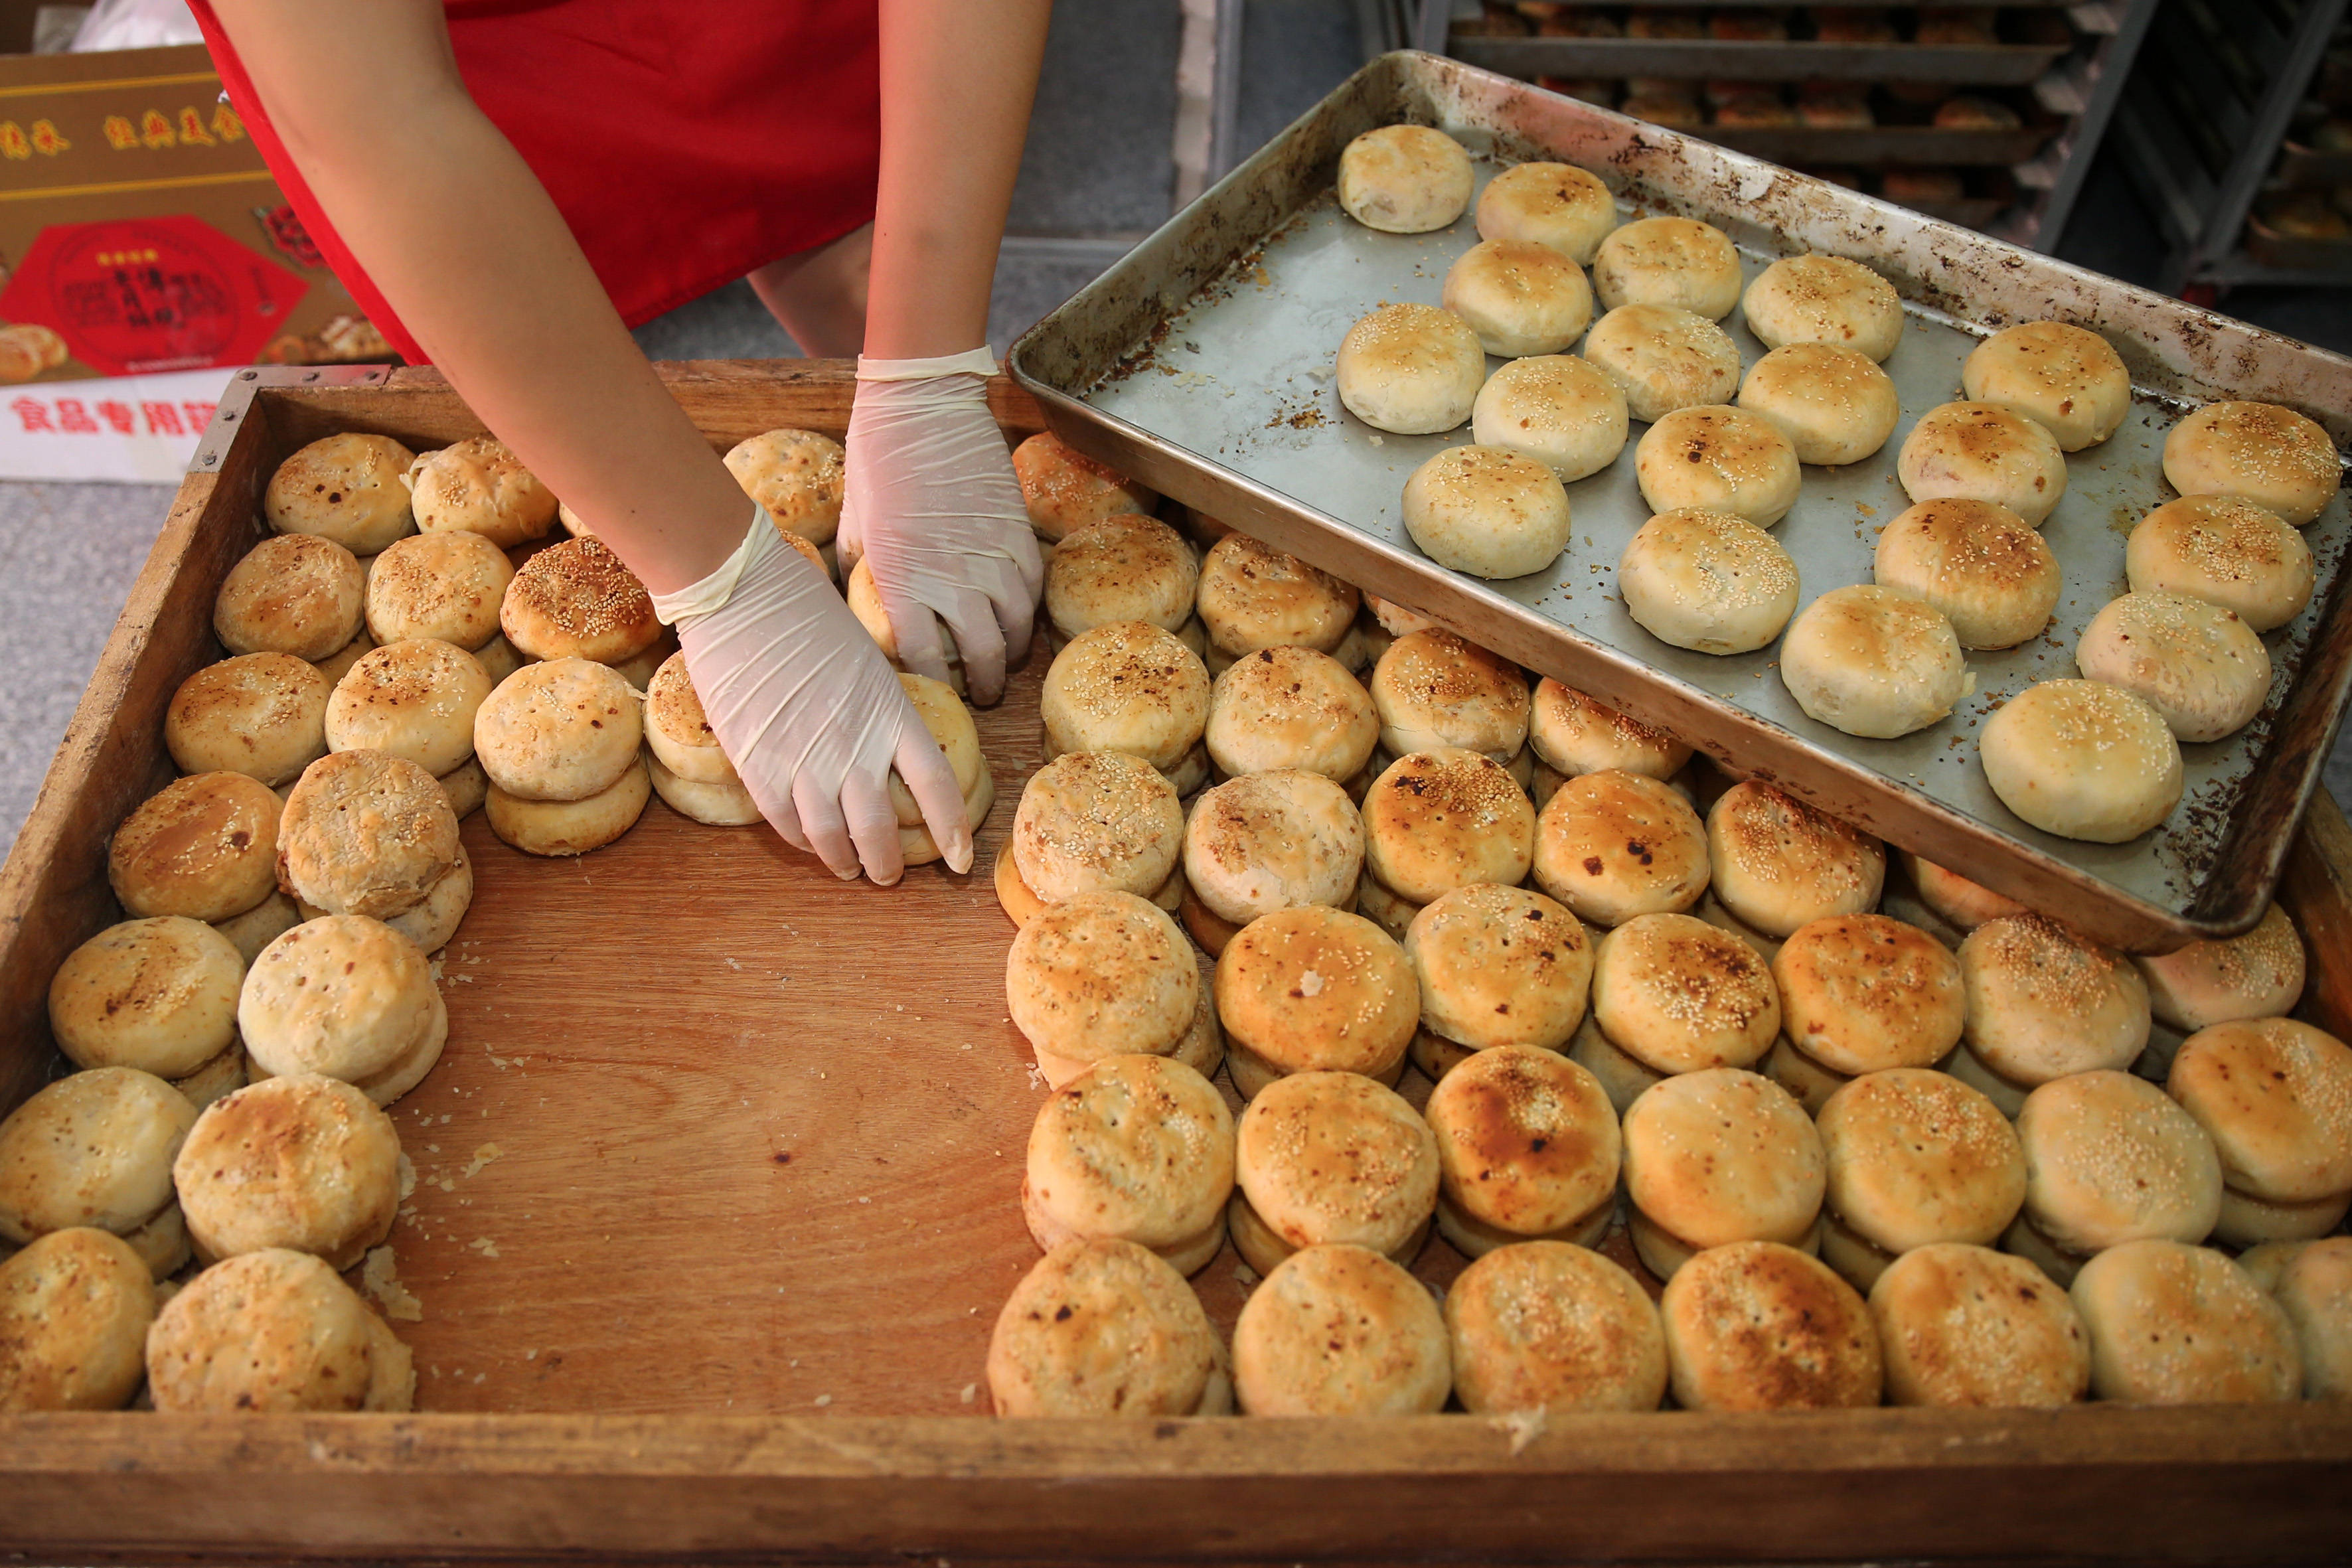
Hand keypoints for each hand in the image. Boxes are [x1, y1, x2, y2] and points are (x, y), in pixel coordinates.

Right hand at [656, 508, 971, 883]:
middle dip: (890, 864)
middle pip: (883, 830)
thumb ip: (878, 711)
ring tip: (850, 870)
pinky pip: (787, 825)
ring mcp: (806, 760)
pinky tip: (809, 845)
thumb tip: (884, 749)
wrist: (742, 595)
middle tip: (889, 875)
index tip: (960, 861)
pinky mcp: (759, 766)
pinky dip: (803, 843)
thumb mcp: (866, 662)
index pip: (937, 788)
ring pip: (835, 839)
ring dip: (845, 863)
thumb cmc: (806, 615)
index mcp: (892, 715)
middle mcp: (855, 747)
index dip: (953, 831)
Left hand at [839, 349, 1043, 705]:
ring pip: (1018, 627)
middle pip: (984, 654)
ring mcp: (993, 554)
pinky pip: (1034, 586)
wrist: (921, 404)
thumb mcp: (853, 524)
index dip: (932, 682)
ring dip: (1014, 652)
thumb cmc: (875, 459)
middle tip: (983, 694)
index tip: (933, 689)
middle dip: (986, 685)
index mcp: (903, 579)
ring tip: (1006, 660)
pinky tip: (1019, 615)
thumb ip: (861, 574)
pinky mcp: (1019, 530)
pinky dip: (1030, 609)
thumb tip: (862, 609)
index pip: (925, 657)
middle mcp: (953, 575)